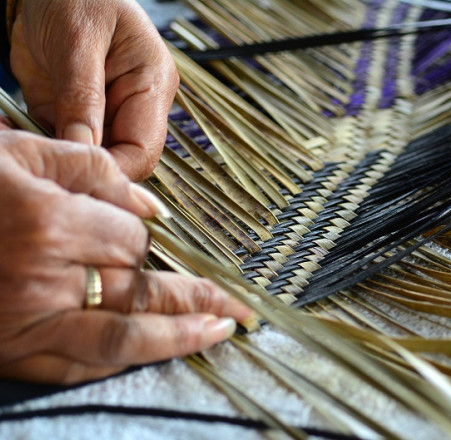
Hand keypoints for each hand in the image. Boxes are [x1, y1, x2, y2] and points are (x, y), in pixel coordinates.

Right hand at [0, 130, 250, 383]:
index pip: (131, 238)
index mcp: (45, 220)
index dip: (146, 234)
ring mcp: (25, 323)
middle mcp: (40, 277)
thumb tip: (152, 207)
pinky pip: (80, 366)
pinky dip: (126, 362)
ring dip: (180, 338)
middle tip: (240, 307)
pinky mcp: (11, 352)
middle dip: (198, 297)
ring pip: (123, 339)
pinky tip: (158, 354)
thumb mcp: (19, 149)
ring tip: (221, 333)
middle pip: (141, 290)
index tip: (147, 232)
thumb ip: (92, 168)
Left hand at [10, 0, 177, 180]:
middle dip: (88, 167)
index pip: (144, 149)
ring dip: (65, 160)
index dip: (115, 168)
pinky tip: (28, 141)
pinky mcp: (77, 115)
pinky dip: (47, 148)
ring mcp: (106, 113)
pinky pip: (66, 144)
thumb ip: (82, 97)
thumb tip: (85, 147)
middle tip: (51, 168)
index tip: (77, 172)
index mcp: (151, 86)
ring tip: (36, 153)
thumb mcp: (77, 42)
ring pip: (94, 158)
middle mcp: (134, 106)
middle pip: (123, 159)